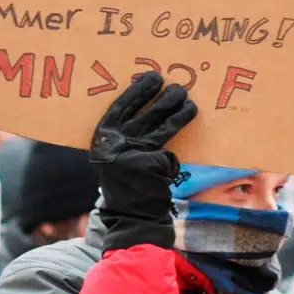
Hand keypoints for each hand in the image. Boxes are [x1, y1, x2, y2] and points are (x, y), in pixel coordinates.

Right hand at [90, 71, 197, 250]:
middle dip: (165, 99)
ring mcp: (133, 156)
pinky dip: (172, 159)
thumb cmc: (126, 181)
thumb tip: (150, 101)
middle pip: (146, 114)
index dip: (138, 90)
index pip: (121, 106)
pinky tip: (170, 165)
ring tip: (191, 105)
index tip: (154, 77)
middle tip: (180, 88)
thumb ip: (126, 133)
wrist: (130, 215)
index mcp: (102, 138)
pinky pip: (168, 154)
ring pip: (163, 130)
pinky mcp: (151, 167)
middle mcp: (115, 145)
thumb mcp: (117, 155)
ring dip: (179, 115)